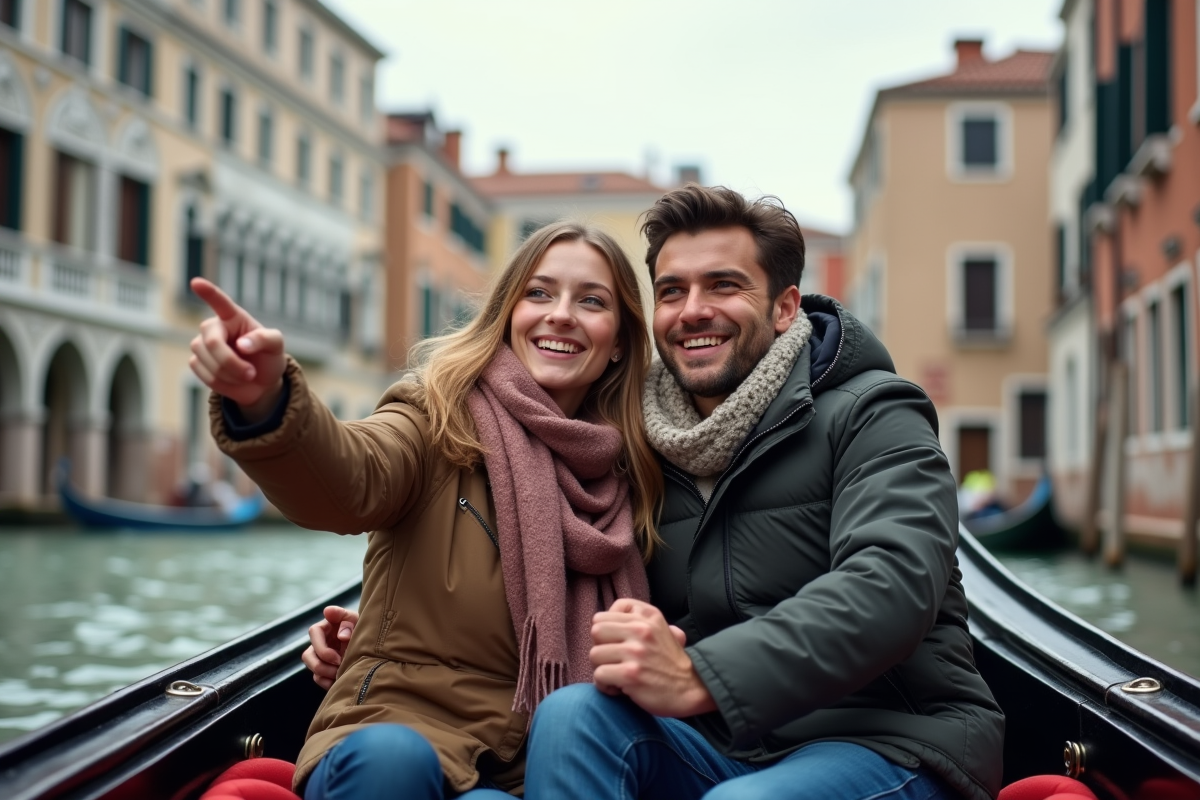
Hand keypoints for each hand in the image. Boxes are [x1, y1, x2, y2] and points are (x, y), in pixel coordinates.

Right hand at [188, 277, 285, 421]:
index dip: (208, 292)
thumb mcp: (276, 346)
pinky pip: (203, 374)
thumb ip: (264, 339)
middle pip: (212, 343)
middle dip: (231, 362)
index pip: (220, 302)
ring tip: (245, 375)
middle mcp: (214, 327)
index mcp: (233, 317)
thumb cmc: (268, 357)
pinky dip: (222, 383)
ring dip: (230, 375)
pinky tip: (232, 380)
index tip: (197, 283)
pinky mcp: (197, 362)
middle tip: (251, 373)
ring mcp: (202, 344)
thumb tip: (241, 344)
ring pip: (206, 361)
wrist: (261, 382)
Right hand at [300, 606, 358, 689]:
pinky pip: (319, 678)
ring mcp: (321, 657)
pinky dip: (328, 681)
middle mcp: (321, 642)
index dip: (322, 643)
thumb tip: (341, 635)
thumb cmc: (364, 629)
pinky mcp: (325, 669)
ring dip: (325, 672)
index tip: (337, 653)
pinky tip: (340, 679)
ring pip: (312, 667)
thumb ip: (350, 625)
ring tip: (341, 672)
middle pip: (307, 655)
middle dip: (322, 662)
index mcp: (328, 627)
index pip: (314, 631)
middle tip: (339, 663)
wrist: (372, 645)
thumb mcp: (359, 622)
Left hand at [590, 598, 716, 717]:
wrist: (692, 689)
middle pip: (596, 631)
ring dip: (602, 669)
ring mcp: (635, 651)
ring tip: (618, 676)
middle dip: (601, 649)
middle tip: (615, 661)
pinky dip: (605, 686)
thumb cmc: (672, 662)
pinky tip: (619, 689)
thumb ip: (639, 618)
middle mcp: (641, 629)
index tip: (617, 645)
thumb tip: (611, 613)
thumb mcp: (663, 629)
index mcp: (648, 615)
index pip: (603, 615)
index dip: (605, 633)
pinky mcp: (630, 674)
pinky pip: (599, 676)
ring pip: (594, 654)